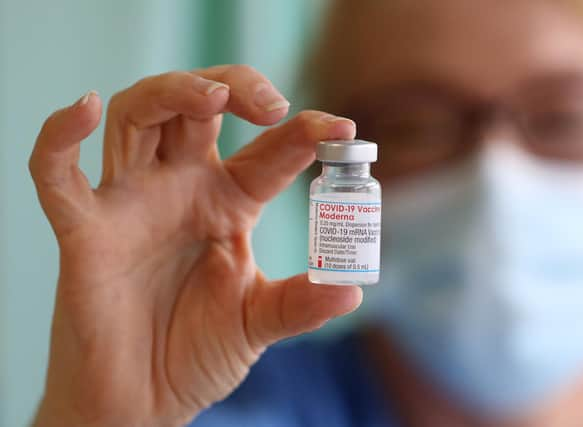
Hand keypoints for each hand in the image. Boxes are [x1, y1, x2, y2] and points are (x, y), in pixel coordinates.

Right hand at [30, 66, 361, 426]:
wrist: (144, 400)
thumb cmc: (197, 353)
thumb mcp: (258, 322)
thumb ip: (300, 304)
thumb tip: (351, 289)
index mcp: (228, 203)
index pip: (268, 151)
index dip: (304, 133)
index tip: (343, 129)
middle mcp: (181, 190)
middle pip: (197, 108)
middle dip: (234, 88)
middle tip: (272, 104)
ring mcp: (131, 203)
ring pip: (137, 116)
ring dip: (172, 92)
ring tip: (213, 97)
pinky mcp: (85, 232)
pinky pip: (57, 176)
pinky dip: (58, 139)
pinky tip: (80, 109)